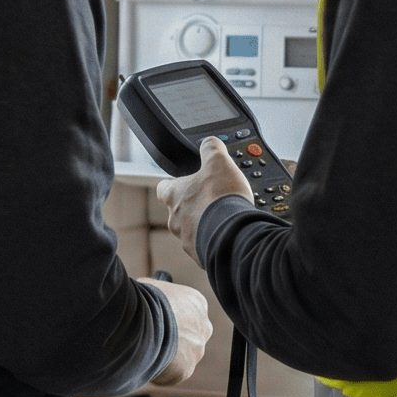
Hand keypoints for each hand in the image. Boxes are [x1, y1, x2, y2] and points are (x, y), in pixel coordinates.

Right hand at [149, 280, 214, 386]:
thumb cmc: (141, 300)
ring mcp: (197, 349)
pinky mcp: (186, 370)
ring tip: (142, 350)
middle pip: (188, 336)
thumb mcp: (149, 287)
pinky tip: (143, 361)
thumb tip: (146, 295)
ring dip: (164, 356)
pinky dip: (158, 371)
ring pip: (181, 357)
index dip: (168, 317)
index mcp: (196, 303)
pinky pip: (171, 373)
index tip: (154, 320)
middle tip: (149, 338)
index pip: (187, 313)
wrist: (139, 323)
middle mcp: (203, 326)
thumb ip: (156, 295)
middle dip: (171, 339)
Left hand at [156, 136, 253, 261]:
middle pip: (179, 210)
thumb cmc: (221, 199)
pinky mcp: (201, 254)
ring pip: (192, 229)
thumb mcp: (219, 162)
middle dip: (194, 206)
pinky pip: (205, 246)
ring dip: (205, 224)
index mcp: (174, 195)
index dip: (172, 184)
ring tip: (223, 219)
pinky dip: (215, 240)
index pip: (164, 188)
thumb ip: (211, 149)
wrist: (233, 234)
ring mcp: (187, 239)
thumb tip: (209, 142)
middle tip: (212, 201)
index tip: (181, 182)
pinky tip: (228, 234)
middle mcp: (175, 219)